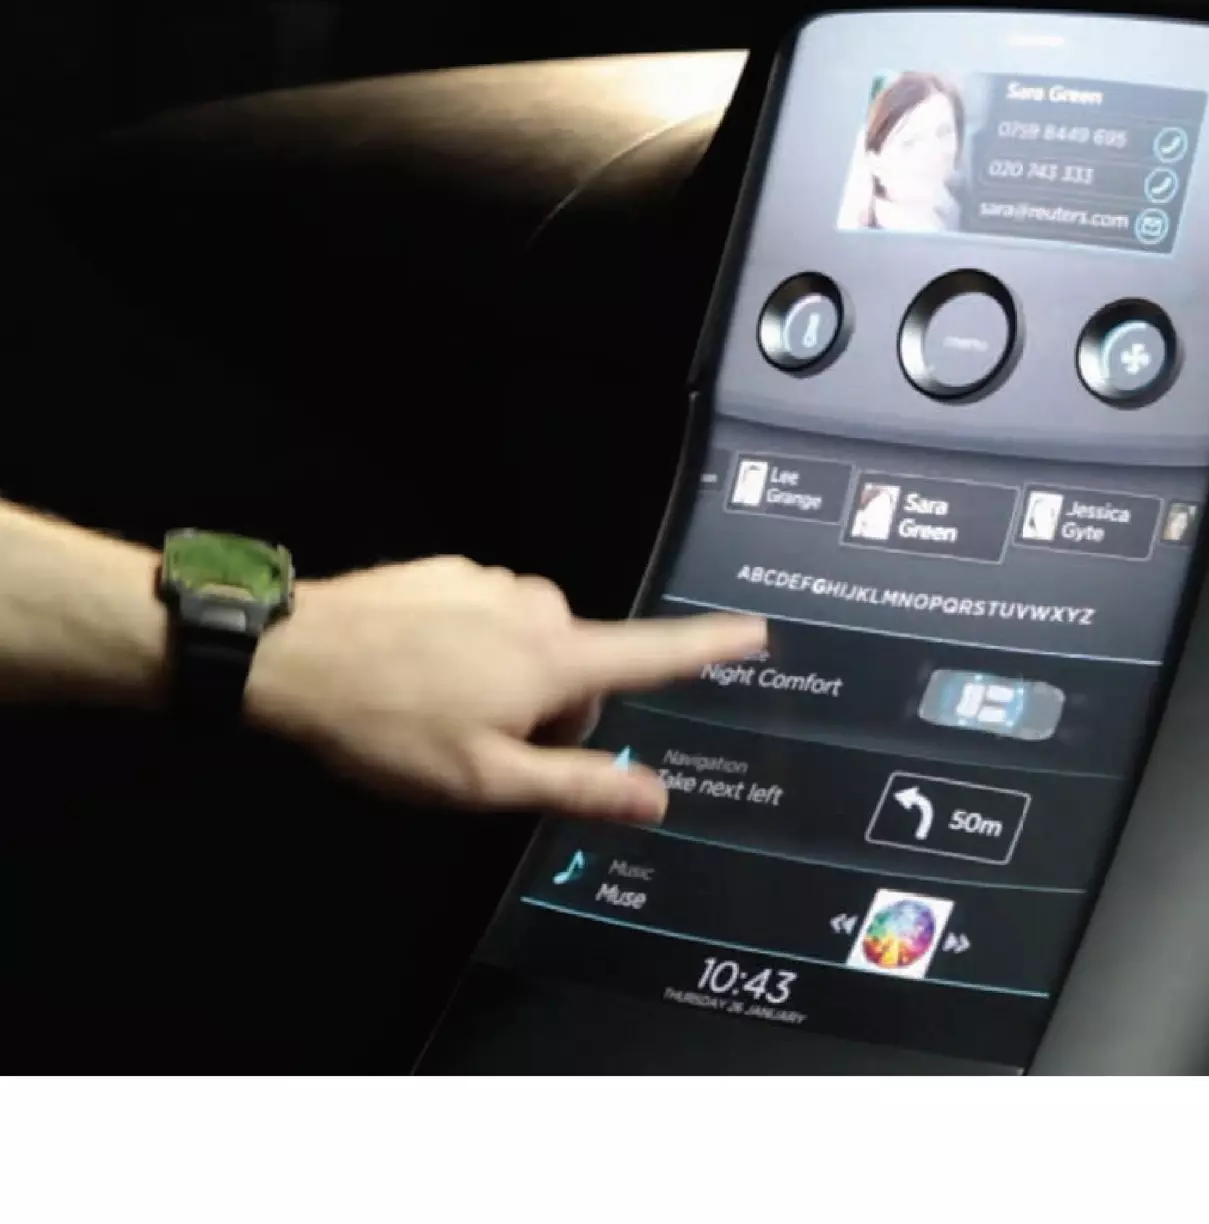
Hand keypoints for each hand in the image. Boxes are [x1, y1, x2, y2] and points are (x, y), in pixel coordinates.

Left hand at [244, 556, 764, 822]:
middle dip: (553, 706)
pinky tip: (416, 672)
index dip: (709, 647)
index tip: (756, 630)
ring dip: (507, 678)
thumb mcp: (485, 781)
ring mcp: (492, 581)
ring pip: (530, 642)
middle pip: (581, 664)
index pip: (654, 654)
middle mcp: (538, 607)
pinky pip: (486, 616)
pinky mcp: (450, 569)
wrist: (289, 654)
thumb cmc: (391, 727)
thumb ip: (577, 787)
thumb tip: (659, 799)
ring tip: (439, 710)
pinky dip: (468, 648)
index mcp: (558, 659)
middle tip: (487, 745)